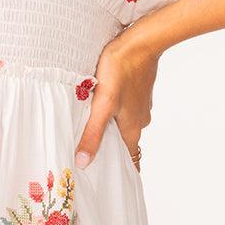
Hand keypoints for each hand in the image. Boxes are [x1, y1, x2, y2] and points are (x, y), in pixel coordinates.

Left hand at [74, 25, 158, 173]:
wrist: (142, 41)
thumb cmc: (121, 69)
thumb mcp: (102, 104)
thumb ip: (93, 133)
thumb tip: (83, 162)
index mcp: (132, 129)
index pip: (129, 160)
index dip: (119, 172)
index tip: (108, 182)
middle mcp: (139, 121)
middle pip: (124, 143)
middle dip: (109, 150)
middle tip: (89, 156)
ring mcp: (139, 105)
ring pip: (123, 124)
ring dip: (110, 128)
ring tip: (89, 128)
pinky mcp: (136, 91)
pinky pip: (124, 109)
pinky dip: (113, 112)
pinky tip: (99, 105)